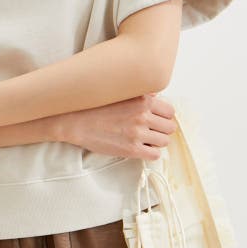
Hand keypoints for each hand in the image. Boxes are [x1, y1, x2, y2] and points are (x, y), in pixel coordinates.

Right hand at [59, 93, 177, 160]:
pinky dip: (150, 153)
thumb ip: (141, 94)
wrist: (76, 121)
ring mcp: (138, 133)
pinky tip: (141, 148)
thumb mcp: (120, 93)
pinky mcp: (132, 149)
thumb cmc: (95, 106)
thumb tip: (156, 94)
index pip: (170, 111)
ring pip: (164, 141)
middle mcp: (143, 115)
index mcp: (143, 99)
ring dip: (157, 141)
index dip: (164, 117)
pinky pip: (155, 155)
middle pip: (170, 127)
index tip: (157, 120)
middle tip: (151, 130)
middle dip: (162, 129)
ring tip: (145, 139)